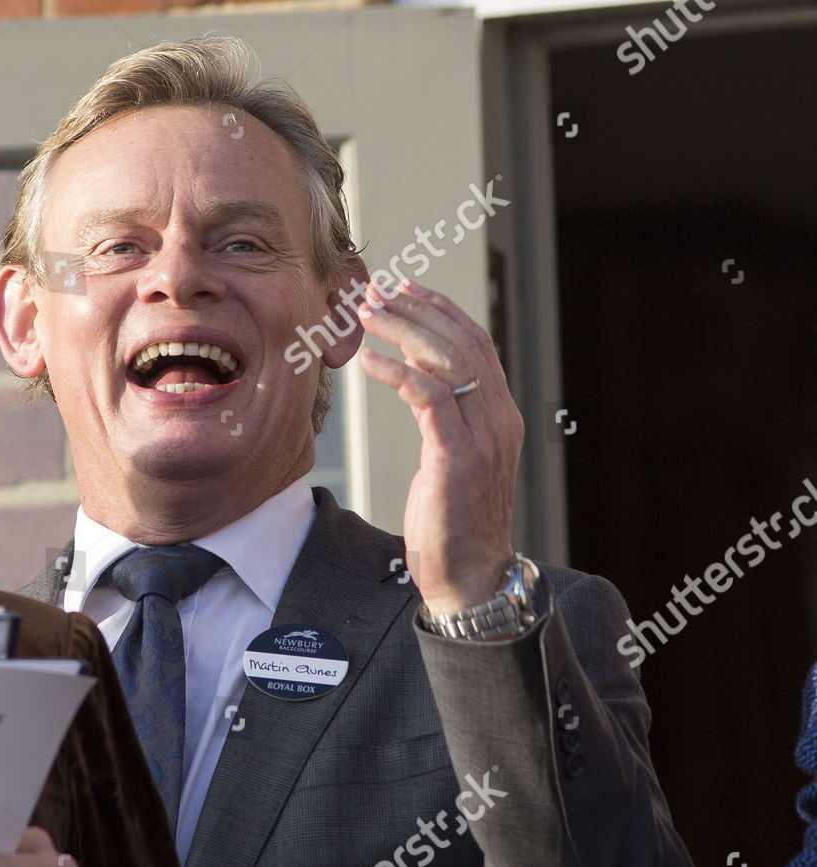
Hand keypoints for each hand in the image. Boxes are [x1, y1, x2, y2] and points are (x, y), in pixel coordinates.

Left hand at [356, 278, 521, 613]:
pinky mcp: (456, 458)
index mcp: (500, 414)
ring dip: (404, 331)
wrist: (470, 574)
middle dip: (417, 310)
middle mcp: (498, 418)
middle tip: (376, 292)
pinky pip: (427, 399)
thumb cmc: (453, 520)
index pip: (476, 343)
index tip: (405, 289)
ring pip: (446, 362)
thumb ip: (445, 416)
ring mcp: (481, 438)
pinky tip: (369, 361)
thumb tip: (419, 378)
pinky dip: (397, 374)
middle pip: (460, 343)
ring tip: (367, 314)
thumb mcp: (452, 457)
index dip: (441, 311)